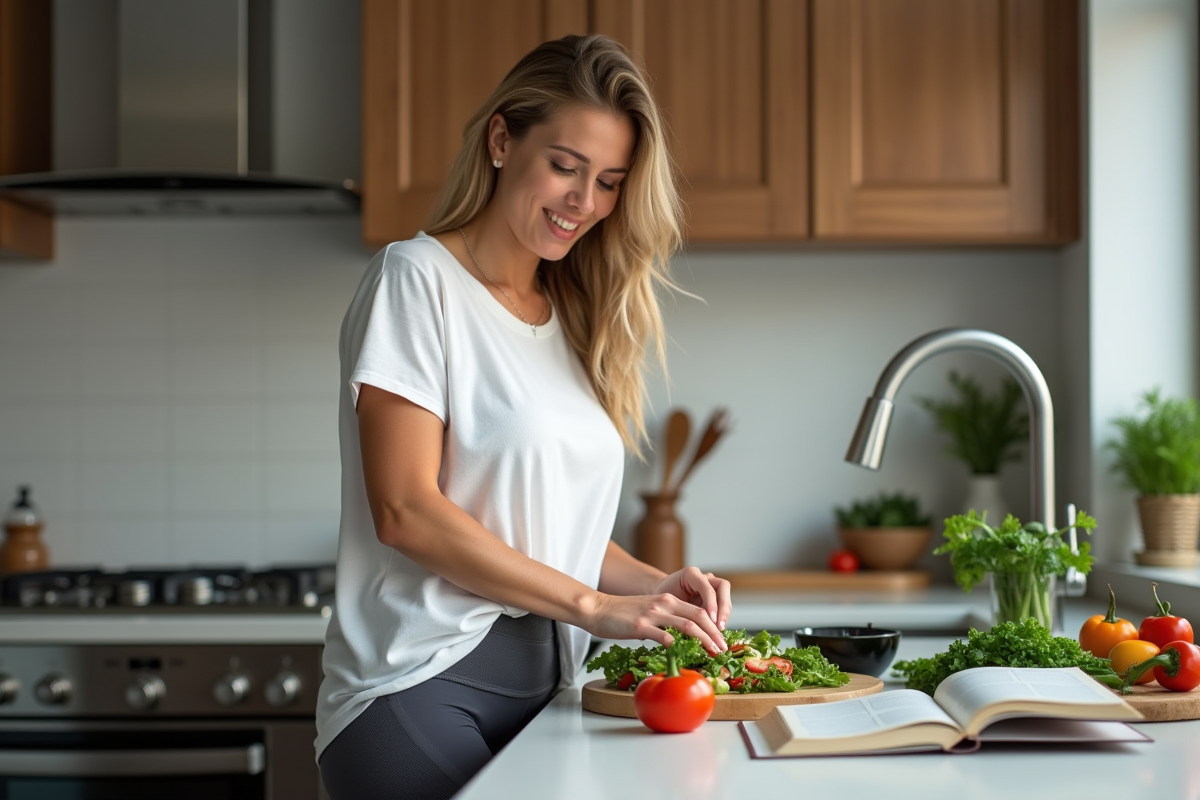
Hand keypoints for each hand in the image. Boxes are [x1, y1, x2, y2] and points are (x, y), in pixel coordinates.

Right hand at [582, 589, 728, 655]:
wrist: (598, 609)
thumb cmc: (621, 614)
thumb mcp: (648, 612)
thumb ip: (664, 621)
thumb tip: (677, 639)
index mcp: (667, 600)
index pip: (699, 611)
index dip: (713, 626)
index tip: (721, 640)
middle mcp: (664, 604)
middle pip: (699, 617)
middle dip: (715, 634)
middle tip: (723, 649)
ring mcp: (653, 614)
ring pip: (687, 626)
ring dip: (704, 640)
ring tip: (713, 652)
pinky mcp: (640, 626)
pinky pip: (664, 636)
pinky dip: (677, 646)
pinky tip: (683, 655)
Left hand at [650, 566, 731, 632]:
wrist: (661, 600)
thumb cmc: (661, 601)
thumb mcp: (665, 604)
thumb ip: (677, 611)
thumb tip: (688, 627)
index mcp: (690, 574)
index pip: (707, 587)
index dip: (712, 604)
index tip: (712, 620)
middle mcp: (704, 577)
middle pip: (723, 587)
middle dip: (723, 608)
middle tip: (719, 626)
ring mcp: (711, 587)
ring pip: (725, 597)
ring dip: (724, 615)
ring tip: (719, 631)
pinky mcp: (714, 599)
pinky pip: (722, 608)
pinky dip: (721, 619)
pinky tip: (716, 632)